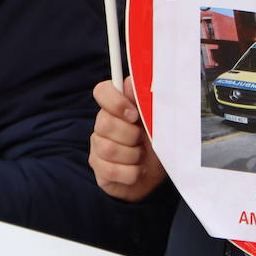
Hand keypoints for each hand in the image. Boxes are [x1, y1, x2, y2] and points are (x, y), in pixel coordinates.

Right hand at [89, 77, 166, 200]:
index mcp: (116, 108)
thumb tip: (132, 82)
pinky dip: (131, 173)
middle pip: (105, 123)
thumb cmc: (157, 142)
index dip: (116, 102)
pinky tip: (137, 170)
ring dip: (133, 156)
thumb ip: (145, 99)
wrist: (157, 173)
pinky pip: (111, 170)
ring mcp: (98, 148)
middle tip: (142, 139)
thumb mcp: (157, 120)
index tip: (134, 115)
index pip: (102, 91)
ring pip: (109, 149)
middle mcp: (102, 125)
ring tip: (141, 156)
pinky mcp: (99, 169)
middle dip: (131, 135)